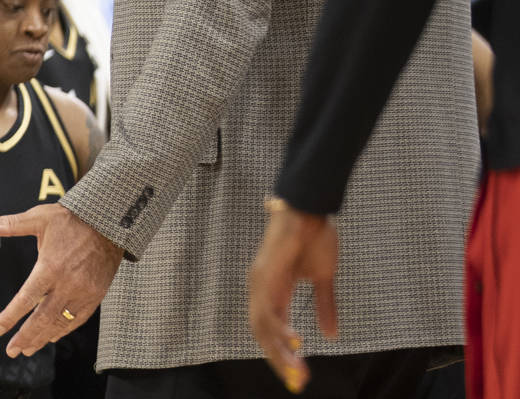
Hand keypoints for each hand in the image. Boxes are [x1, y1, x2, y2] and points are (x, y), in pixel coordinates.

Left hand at [0, 203, 122, 356]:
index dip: (10, 316)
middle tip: (11, 351)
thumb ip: (12, 224)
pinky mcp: (95, 296)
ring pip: (60, 323)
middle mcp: (67, 284)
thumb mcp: (40, 218)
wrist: (109, 222)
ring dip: (42, 338)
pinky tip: (51, 337)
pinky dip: (63, 331)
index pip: (26, 298)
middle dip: (25, 337)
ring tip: (27, 349)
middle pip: (42, 318)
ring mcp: (83, 292)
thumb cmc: (71, 219)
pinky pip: (77, 320)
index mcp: (50, 266)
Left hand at [247, 204, 338, 393]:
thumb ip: (324, 307)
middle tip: (298, 382)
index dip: (284, 353)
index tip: (299, 376)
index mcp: (274, 292)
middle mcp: (262, 289)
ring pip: (262, 326)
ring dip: (279, 350)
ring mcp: (260, 281)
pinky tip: (295, 340)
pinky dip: (278, 327)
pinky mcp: (264, 274)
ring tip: (297, 369)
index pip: (273, 330)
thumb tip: (331, 335)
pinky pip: (266, 307)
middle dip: (280, 359)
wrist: (310, 210)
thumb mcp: (322, 279)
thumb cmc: (314, 238)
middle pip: (263, 334)